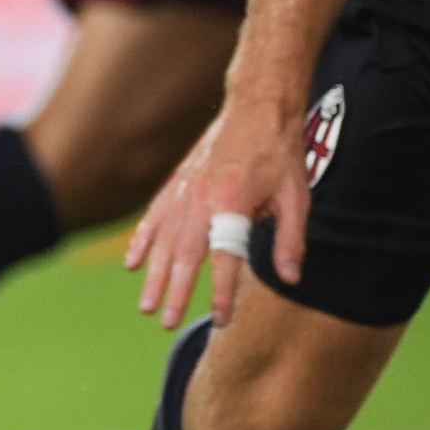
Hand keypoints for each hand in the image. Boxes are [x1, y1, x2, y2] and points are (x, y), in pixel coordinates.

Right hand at [125, 93, 310, 328]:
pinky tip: (133, 264)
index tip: (221, 319)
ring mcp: (183, 191)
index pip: (226, 258)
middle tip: (166, 322)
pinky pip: (153, 218)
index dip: (222, 291)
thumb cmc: (280, 153)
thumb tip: (290, 279)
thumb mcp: (297, 197)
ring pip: (163, 241)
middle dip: (174, 291)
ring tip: (146, 305)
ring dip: (153, 275)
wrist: (256, 108)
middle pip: (184, 254)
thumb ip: (289, 240)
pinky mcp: (176, 184)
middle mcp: (202, 198)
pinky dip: (141, 242)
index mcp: (233, 202)